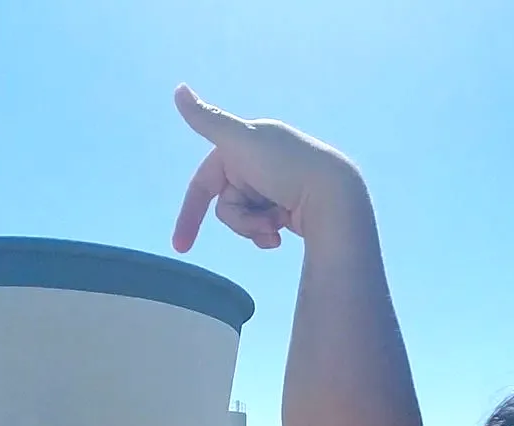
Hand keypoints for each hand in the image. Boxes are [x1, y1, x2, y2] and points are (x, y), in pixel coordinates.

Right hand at [172, 85, 365, 252]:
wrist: (336, 196)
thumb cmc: (288, 167)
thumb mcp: (243, 141)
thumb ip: (208, 120)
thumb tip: (178, 89)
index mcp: (244, 144)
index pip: (205, 182)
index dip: (191, 213)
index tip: (181, 247)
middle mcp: (257, 162)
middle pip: (226, 205)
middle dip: (241, 220)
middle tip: (265, 221)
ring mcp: (272, 186)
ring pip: (244, 218)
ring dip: (256, 226)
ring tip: (278, 224)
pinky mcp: (286, 207)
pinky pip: (262, 227)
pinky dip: (267, 233)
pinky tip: (282, 235)